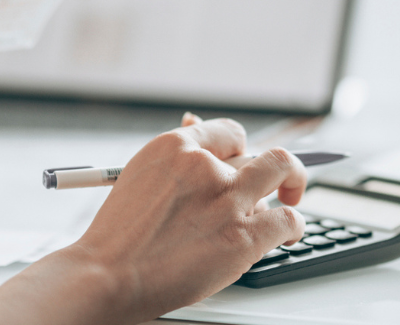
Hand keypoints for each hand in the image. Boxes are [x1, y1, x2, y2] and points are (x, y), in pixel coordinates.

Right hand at [0, 114, 306, 324]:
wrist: (106, 276)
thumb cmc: (119, 236)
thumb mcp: (140, 178)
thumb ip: (176, 158)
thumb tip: (196, 122)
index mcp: (175, 147)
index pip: (230, 132)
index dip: (242, 150)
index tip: (245, 163)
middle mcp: (205, 166)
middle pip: (260, 152)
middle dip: (272, 169)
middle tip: (279, 181)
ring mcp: (227, 200)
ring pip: (281, 174)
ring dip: (286, 191)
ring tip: (285, 204)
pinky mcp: (243, 236)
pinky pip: (288, 219)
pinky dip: (293, 226)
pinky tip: (286, 233)